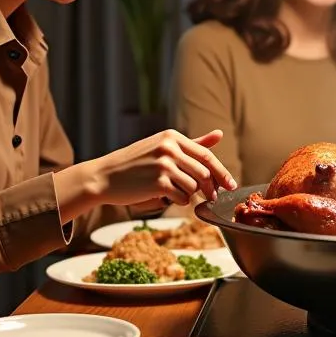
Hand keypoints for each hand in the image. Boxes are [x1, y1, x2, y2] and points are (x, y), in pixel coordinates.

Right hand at [91, 129, 236, 210]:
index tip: (231, 185)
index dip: (222, 172)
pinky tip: (165, 197)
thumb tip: (219, 135)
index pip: (207, 156)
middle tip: (210, 197)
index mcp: (172, 137)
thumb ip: (193, 144)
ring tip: (174, 192)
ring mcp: (164, 165)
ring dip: (189, 195)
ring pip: (194, 187)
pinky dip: (178, 201)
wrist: (104, 177)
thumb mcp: (163, 147)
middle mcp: (170, 148)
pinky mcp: (158, 183)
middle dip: (210, 189)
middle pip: (204, 173)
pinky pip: (182, 198)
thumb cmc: (135, 163)